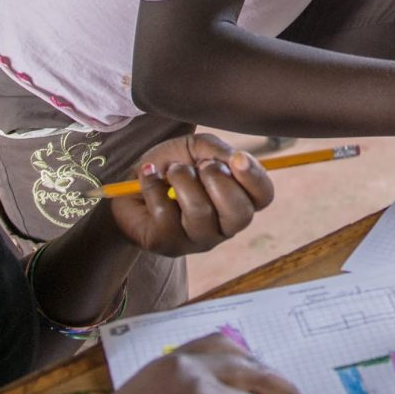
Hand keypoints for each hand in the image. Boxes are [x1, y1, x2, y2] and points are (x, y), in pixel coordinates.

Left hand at [107, 134, 275, 257]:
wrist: (130, 182)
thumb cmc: (171, 165)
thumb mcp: (196, 148)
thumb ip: (217, 150)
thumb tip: (234, 159)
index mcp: (239, 200)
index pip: (264, 196)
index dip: (254, 177)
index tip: (237, 158)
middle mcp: (224, 226)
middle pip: (240, 213)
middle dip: (218, 180)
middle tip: (201, 165)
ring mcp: (197, 240)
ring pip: (200, 212)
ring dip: (183, 179)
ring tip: (172, 170)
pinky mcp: (167, 244)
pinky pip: (165, 213)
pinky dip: (153, 185)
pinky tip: (149, 177)